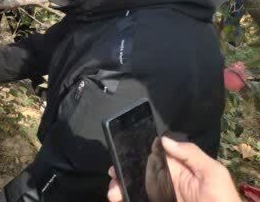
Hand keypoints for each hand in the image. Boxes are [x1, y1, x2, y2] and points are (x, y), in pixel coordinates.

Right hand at [107, 137, 240, 201]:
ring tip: (114, 194)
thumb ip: (191, 154)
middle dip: (122, 171)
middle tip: (113, 175)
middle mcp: (165, 181)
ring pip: (133, 188)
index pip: (151, 155)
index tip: (120, 152)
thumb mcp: (213, 173)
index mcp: (177, 168)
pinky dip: (127, 198)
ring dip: (120, 188)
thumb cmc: (222, 201)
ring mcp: (159, 196)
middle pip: (137, 172)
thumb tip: (164, 139)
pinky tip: (120, 199)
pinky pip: (138, 199)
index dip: (134, 152)